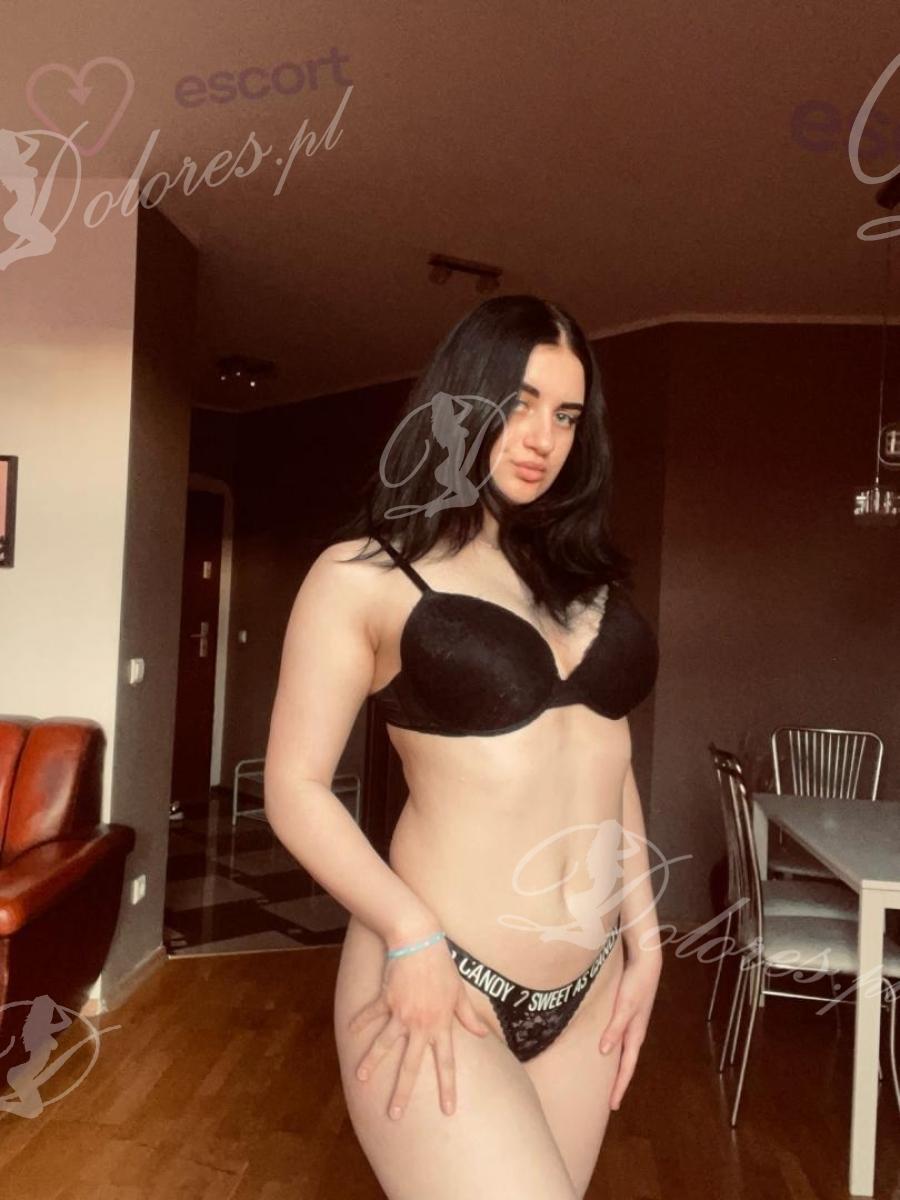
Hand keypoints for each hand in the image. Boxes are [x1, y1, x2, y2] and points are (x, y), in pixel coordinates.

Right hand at [346, 940, 490, 1120]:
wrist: (420, 940)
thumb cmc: (442, 966)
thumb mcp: (459, 992)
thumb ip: (468, 1016)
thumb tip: (482, 1034)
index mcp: (441, 1024)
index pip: (446, 1062)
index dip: (448, 1087)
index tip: (447, 1110)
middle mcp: (420, 1024)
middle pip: (410, 1065)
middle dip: (402, 1092)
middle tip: (394, 1115)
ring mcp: (401, 1013)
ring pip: (384, 1045)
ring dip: (371, 1063)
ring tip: (360, 1078)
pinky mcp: (386, 1000)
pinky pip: (371, 1015)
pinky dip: (359, 1022)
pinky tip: (350, 1032)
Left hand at [597, 948, 661, 1110]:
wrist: (646, 961)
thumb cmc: (636, 983)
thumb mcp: (625, 1006)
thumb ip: (615, 1028)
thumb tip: (605, 1052)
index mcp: (635, 1034)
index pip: (626, 1067)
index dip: (619, 1086)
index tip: (613, 1106)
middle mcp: (634, 1031)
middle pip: (625, 1063)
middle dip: (618, 1081)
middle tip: (609, 1100)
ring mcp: (632, 1022)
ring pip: (622, 1051)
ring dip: (615, 1066)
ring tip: (604, 1078)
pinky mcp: (627, 1012)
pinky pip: (619, 1037)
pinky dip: (613, 1047)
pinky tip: (604, 1046)